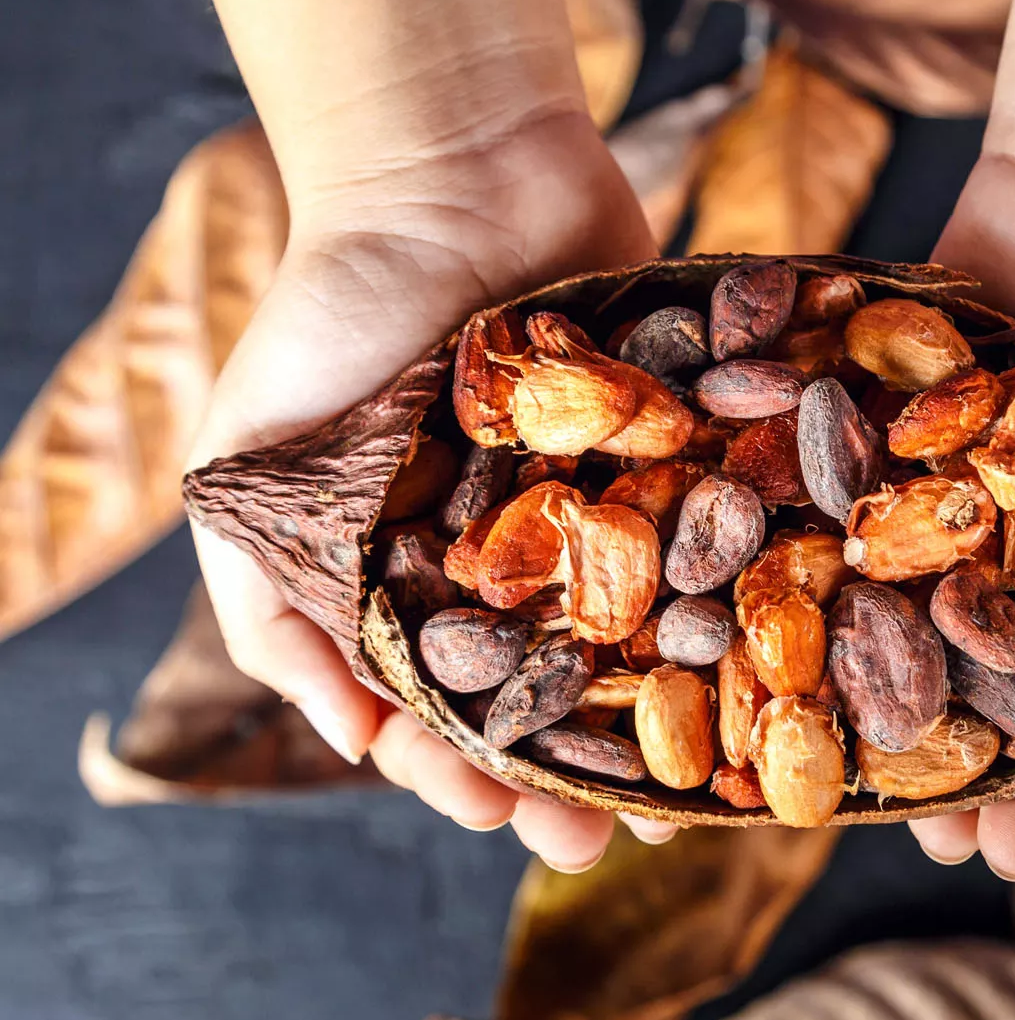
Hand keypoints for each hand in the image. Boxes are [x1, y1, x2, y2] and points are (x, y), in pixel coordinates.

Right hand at [188, 116, 678, 868]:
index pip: (440, 705)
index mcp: (411, 576)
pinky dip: (729, 609)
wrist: (450, 174)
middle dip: (570, 775)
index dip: (463, 769)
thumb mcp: (253, 471)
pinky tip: (755, 672)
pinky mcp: (672, 454)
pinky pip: (706, 545)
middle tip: (601, 845)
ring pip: (638, 642)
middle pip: (549, 693)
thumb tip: (349, 742)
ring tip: (692, 800)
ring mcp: (598, 509)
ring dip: (660, 725)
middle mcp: (510, 556)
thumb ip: (274, 607)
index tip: (493, 814)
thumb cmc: (333, 318)